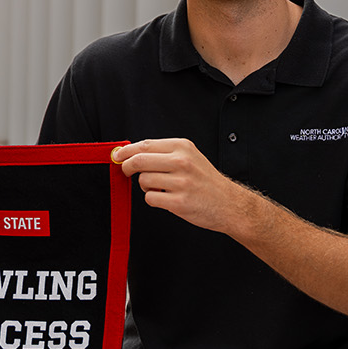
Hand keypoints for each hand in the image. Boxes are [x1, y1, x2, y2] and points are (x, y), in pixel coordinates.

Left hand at [113, 138, 255, 235]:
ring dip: (145, 186)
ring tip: (160, 188)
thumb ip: (164, 153)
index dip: (127, 151)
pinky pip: (150, 199)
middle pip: (139, 161)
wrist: (229, 203)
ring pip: (143, 181)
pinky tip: (166, 199)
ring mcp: (181, 182)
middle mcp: (182, 162)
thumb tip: (130, 153)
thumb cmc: (205, 181)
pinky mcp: (179, 202)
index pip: (145, 145)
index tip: (118, 155)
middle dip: (126, 167)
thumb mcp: (190, 156)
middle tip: (125, 171)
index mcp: (183, 147)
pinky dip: (153, 200)